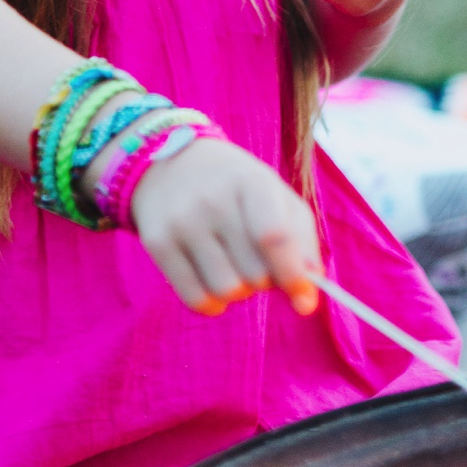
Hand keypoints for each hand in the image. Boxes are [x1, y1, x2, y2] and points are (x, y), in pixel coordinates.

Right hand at [123, 136, 320, 315]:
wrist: (172, 162)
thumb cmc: (237, 186)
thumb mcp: (275, 195)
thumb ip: (301, 242)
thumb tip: (309, 298)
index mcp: (251, 182)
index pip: (275, 237)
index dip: (293, 275)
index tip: (304, 300)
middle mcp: (213, 200)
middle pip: (254, 274)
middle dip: (265, 280)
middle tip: (256, 261)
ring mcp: (182, 221)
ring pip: (226, 291)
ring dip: (238, 292)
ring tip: (233, 267)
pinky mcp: (157, 243)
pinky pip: (195, 299)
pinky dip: (212, 303)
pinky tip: (212, 280)